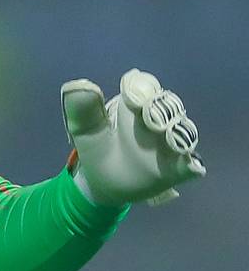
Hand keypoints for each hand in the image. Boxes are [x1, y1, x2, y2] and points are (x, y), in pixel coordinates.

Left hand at [61, 69, 204, 206]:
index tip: (133, 98)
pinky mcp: (178, 169)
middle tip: (151, 119)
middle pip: (169, 107)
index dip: (142, 90)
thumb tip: (77, 85)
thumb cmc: (96, 150)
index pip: (145, 87)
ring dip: (178, 133)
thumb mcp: (84, 131)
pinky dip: (192, 164)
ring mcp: (170, 145)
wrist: (103, 184)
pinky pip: (192, 164)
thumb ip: (83, 110)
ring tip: (168, 137)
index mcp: (134, 105)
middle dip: (162, 110)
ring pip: (184, 132)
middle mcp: (158, 120)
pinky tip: (190, 166)